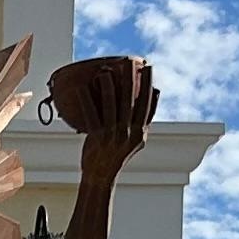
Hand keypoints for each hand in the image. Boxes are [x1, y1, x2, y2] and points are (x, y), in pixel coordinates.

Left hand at [46, 54, 156, 168]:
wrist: (101, 176)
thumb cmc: (117, 155)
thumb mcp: (137, 139)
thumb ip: (145, 119)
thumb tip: (157, 94)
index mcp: (139, 132)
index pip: (146, 104)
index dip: (148, 85)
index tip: (148, 67)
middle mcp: (127, 133)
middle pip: (130, 101)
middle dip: (130, 80)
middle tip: (129, 62)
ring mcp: (112, 136)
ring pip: (110, 106)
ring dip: (108, 86)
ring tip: (105, 71)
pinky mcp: (96, 138)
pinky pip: (90, 115)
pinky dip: (86, 100)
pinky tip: (81, 88)